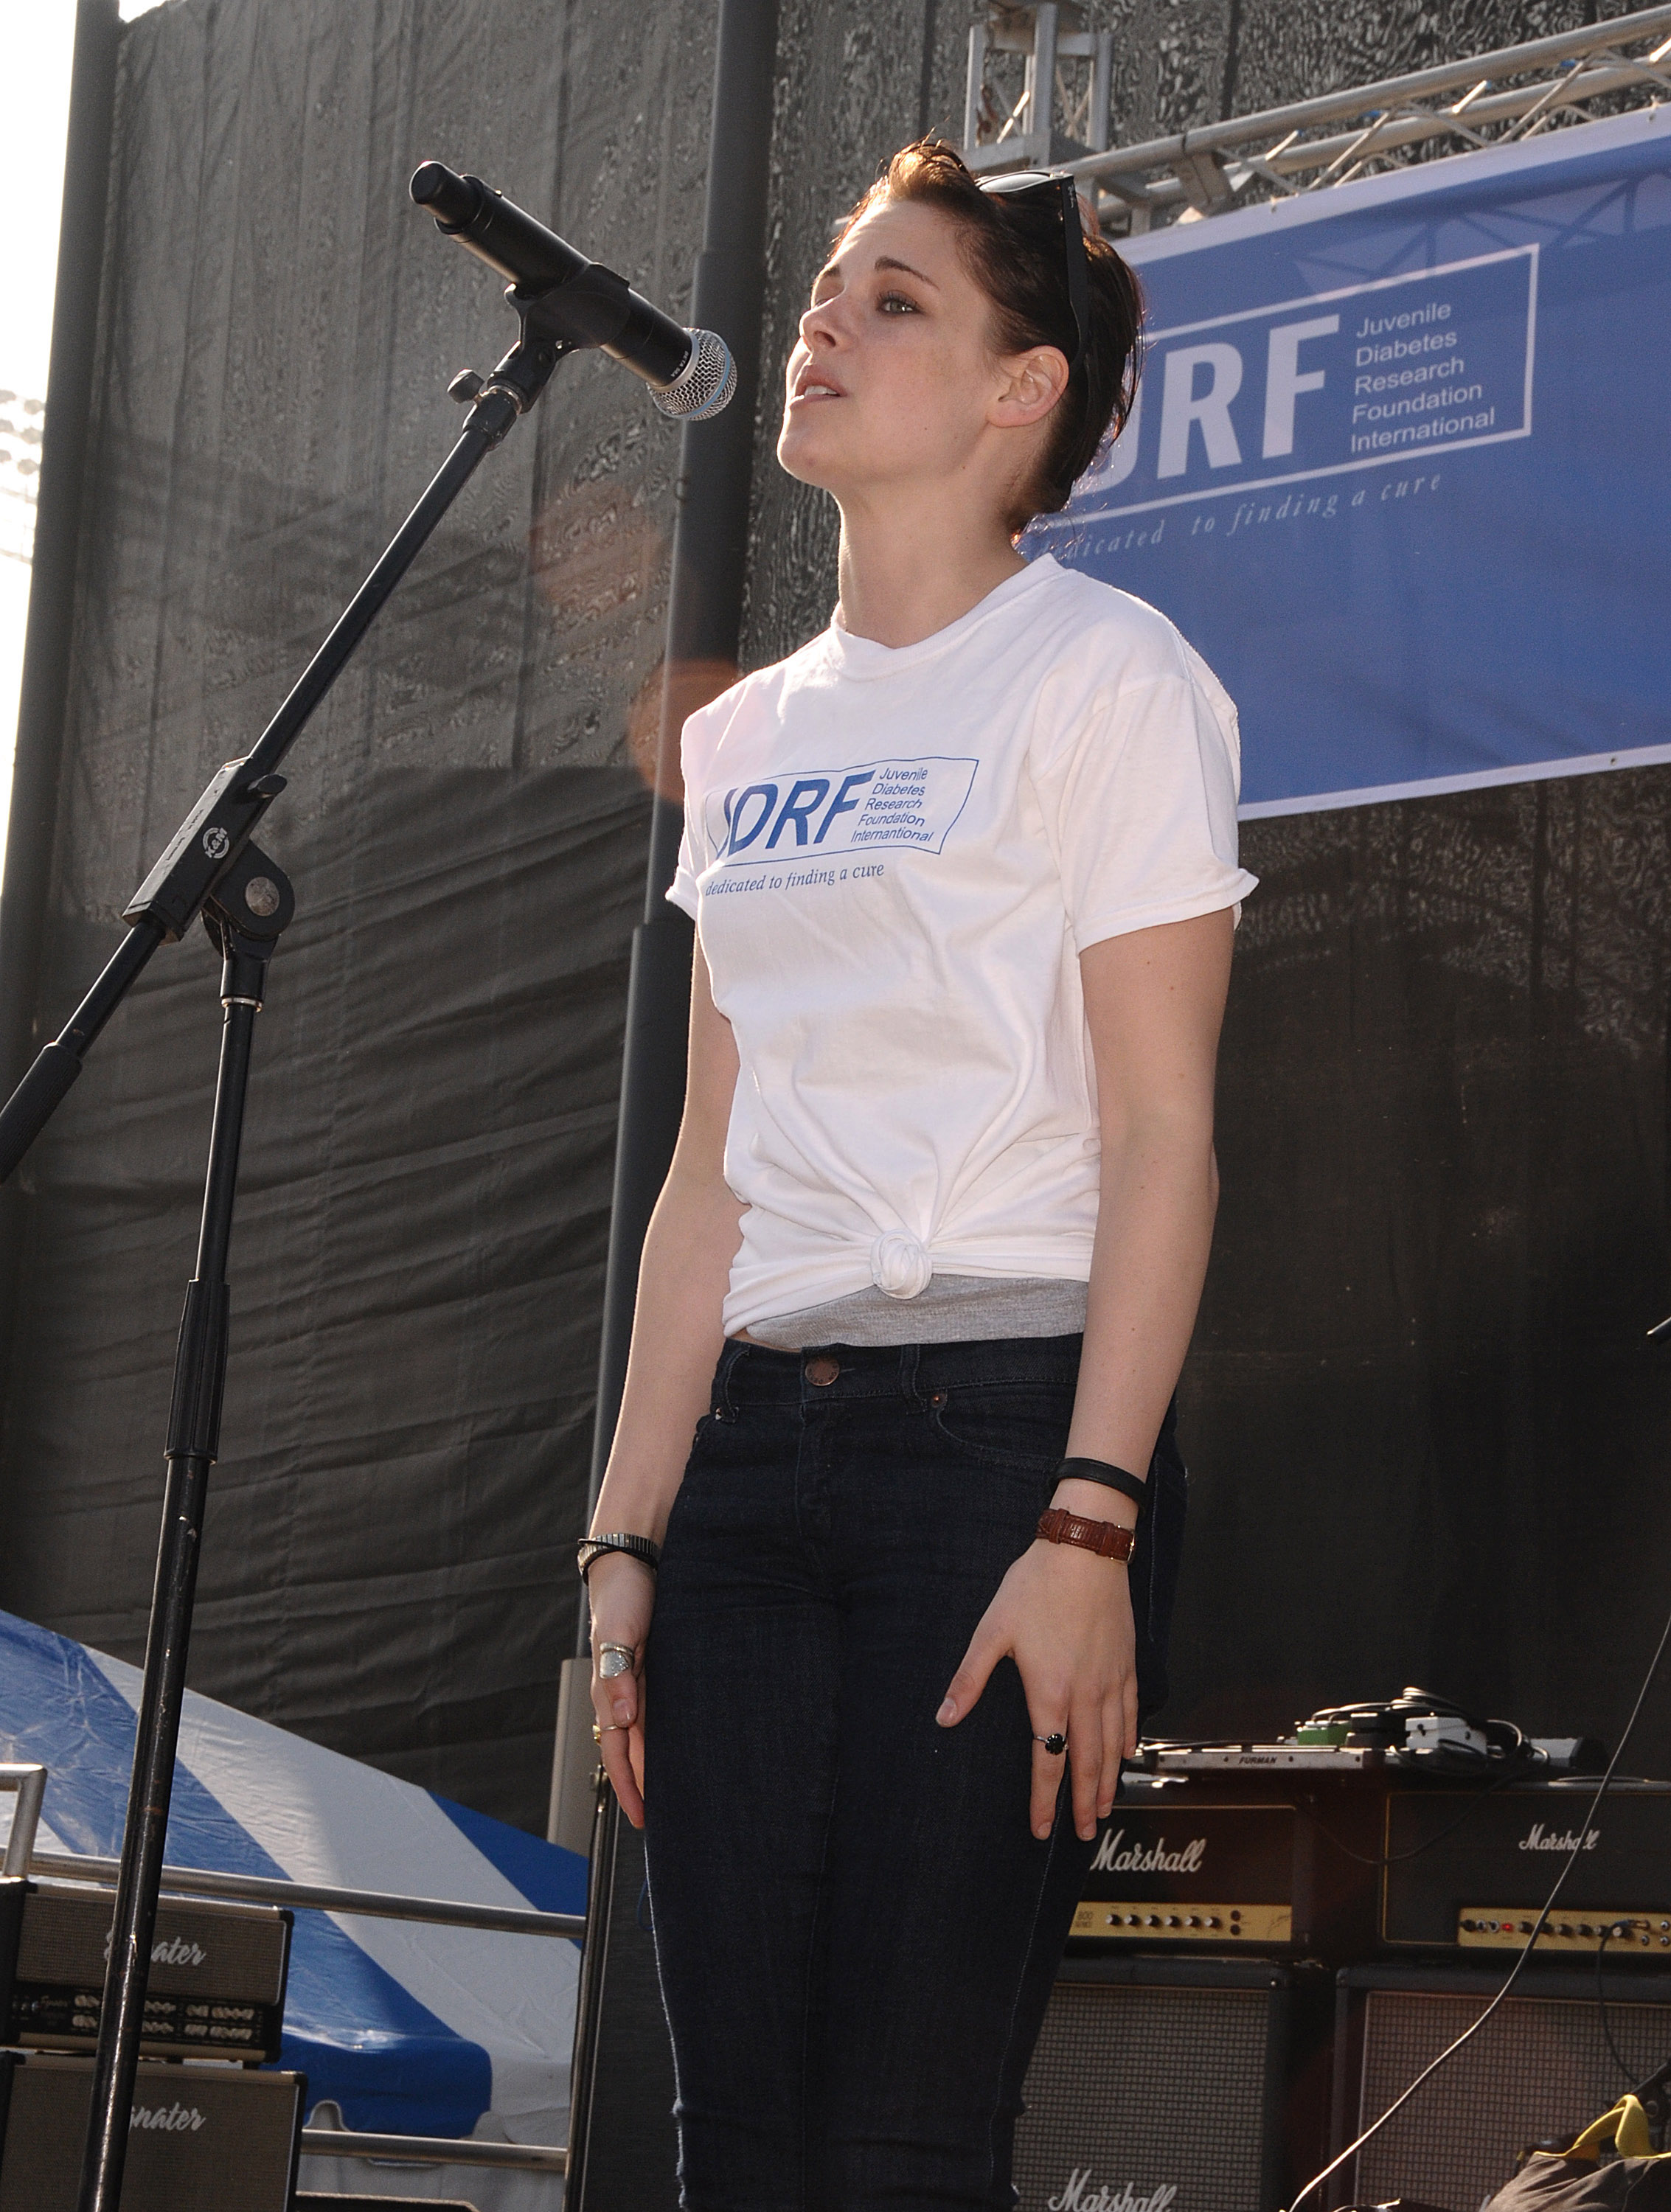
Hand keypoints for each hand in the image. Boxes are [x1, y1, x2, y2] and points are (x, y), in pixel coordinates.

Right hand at [587, 1553, 656, 1829]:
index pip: (616, 1752)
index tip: (643, 1818)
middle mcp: (626, 1691)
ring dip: (661, 1764)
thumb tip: (622, 1718)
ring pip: (650, 1735)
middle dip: (647, 1786)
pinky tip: (691, 1744)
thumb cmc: (622, 1595)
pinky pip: (666, 1710)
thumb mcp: (617, 1633)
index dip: (629, 1786)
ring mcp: (644, 1681)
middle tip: (671, 1821)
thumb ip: (617, 1674)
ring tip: (683, 1793)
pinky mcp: (662, 1666)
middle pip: (634, 1751)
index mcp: (611, 1690)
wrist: (635, 1559)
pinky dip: (673, 1733)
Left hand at [936, 1539, 1137, 1840]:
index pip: (1047, 1759)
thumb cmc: (1035, 1586)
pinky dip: (1128, 1739)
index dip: (1044, 1799)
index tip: (1042, 1828)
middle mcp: (1084, 1694)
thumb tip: (944, 1717)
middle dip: (1083, 1804)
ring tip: (1104, 1808)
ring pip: (1112, 1745)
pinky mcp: (1126, 1663)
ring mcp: (1110, 1680)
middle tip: (1082, 1834)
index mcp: (1049, 1690)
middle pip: (1085, 1762)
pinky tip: (1125, 1755)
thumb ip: (970, 1678)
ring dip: (1108, 1781)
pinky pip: (1131, 1713)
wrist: (1084, 1551)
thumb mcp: (992, 1630)